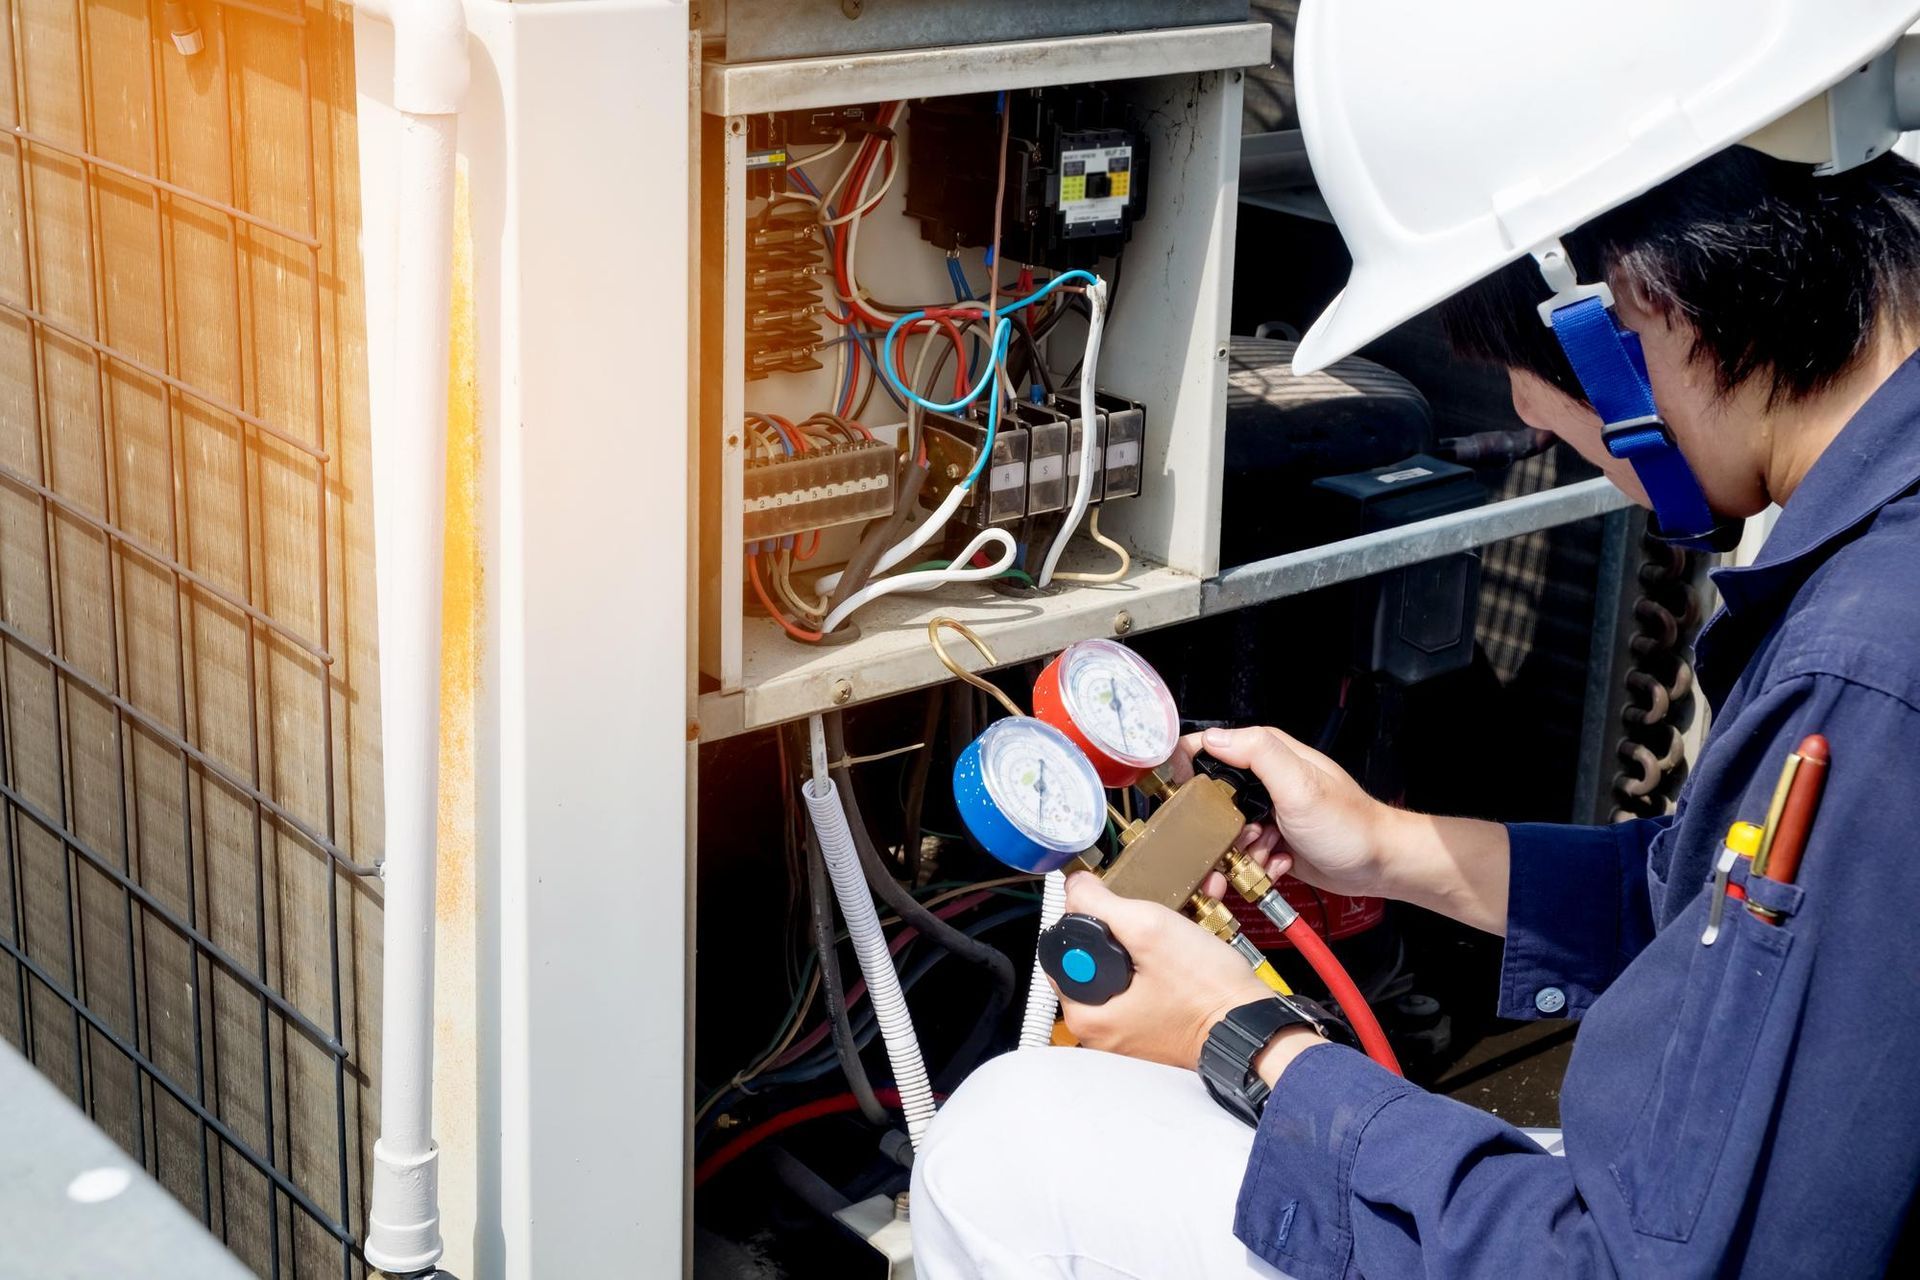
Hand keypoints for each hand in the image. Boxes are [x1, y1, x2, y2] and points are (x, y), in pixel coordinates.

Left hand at [1055, 872, 1274, 1069]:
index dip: (1089, 919)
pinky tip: (1184, 942)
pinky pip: (1145, 982)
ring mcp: (1128, 1031)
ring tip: (1176, 924)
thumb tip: (1075, 886)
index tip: (1120, 910)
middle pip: (1095, 957)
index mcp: (1086, 1016)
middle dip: (1125, 925)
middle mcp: (1100, 1031)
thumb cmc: (1207, 990)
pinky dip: (1162, 959)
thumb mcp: (1149, 930)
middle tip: (1154, 919)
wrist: (1254, 1024)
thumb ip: (1101, 904)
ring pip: (1125, 966)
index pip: (1062, 950)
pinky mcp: (1153, 1026)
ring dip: (1149, 938)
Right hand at [1178, 725, 1398, 901]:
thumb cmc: (1348, 824)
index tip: (1180, 791)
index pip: (1210, 746)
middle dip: (1219, 824)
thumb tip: (1213, 738)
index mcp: (1268, 754)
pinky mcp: (1272, 838)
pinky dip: (1257, 863)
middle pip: (1211, 796)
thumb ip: (1258, 754)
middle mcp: (1265, 779)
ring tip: (1268, 850)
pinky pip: (1245, 852)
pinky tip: (1279, 863)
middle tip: (1242, 834)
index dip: (1187, 765)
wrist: (1377, 865)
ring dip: (1241, 848)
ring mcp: (1268, 810)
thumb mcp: (1300, 785)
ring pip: (1226, 830)